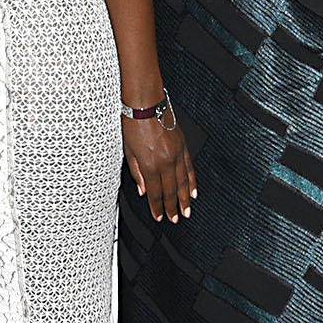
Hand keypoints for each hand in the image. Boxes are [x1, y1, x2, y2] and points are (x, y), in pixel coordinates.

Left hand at [121, 108, 195, 222]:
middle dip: (173, 207)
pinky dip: (192, 181)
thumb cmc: (133, 123)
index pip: (155, 193)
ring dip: (185, 199)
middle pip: (170, 191)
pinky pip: (189, 168)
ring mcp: (176, 154)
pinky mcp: (182, 146)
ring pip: (182, 182)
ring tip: (187, 210)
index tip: (159, 217)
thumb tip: (142, 190)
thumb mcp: (128, 151)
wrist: (146, 103)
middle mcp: (165, 161)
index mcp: (149, 165)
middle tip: (176, 219)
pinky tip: (193, 190)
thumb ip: (137, 173)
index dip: (157, 207)